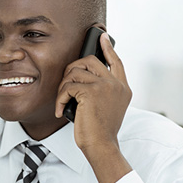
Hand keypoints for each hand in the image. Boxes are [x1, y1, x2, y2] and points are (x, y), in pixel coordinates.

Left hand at [55, 33, 132, 182]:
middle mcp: (116, 84)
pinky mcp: (91, 91)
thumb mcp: (109, 107)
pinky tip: (60, 110)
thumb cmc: (101, 131)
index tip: (102, 37)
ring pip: (75, 72)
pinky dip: (60, 99)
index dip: (108, 48)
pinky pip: (68, 87)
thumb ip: (104, 91)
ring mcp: (105, 86)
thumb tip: (84, 75)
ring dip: (63, 87)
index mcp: (123, 88)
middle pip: (89, 61)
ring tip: (63, 101)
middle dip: (72, 70)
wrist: (102, 145)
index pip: (116, 61)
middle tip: (66, 85)